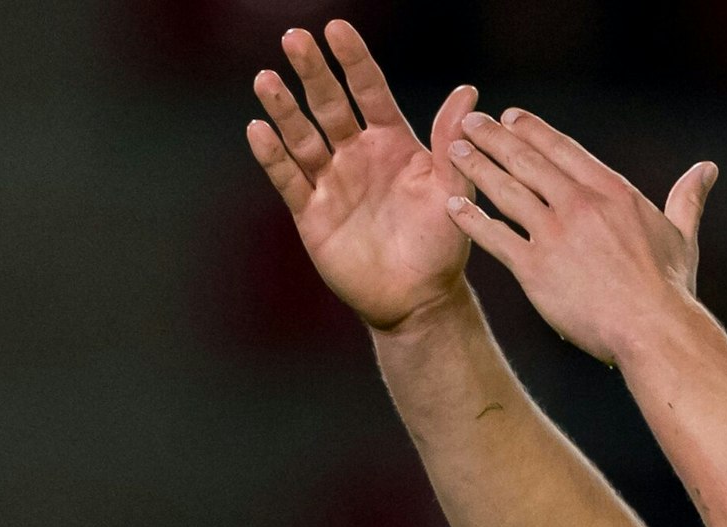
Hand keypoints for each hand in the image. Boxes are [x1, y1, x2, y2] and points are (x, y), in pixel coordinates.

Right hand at [246, 21, 477, 331]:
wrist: (419, 298)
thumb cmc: (442, 244)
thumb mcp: (453, 190)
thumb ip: (451, 143)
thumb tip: (468, 92)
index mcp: (392, 142)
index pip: (369, 91)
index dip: (354, 60)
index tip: (337, 28)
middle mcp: (357, 154)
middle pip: (329, 104)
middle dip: (312, 72)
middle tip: (294, 37)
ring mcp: (331, 181)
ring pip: (301, 136)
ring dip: (283, 109)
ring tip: (266, 78)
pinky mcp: (311, 212)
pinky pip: (289, 179)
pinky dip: (273, 156)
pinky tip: (258, 130)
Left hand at [442, 108, 717, 365]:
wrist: (653, 330)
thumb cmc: (670, 289)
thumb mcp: (681, 236)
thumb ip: (686, 198)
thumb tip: (707, 169)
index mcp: (612, 192)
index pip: (563, 150)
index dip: (533, 131)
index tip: (512, 117)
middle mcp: (579, 205)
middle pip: (527, 161)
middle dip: (494, 137)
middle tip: (469, 121)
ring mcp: (555, 235)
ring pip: (506, 191)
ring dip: (477, 167)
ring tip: (454, 150)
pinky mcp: (535, 269)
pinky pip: (495, 237)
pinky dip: (471, 219)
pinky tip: (452, 206)